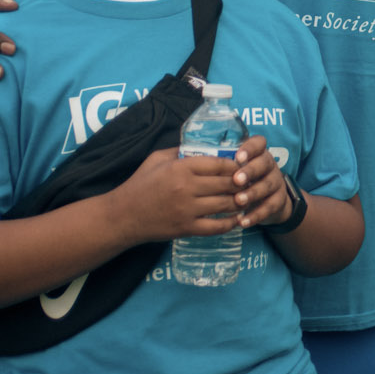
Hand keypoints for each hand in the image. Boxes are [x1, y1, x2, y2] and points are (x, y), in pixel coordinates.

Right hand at [107, 148, 241, 244]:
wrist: (122, 215)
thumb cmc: (139, 184)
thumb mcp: (157, 159)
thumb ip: (180, 151)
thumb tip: (203, 145)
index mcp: (181, 168)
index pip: (220, 164)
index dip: (237, 165)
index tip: (244, 165)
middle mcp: (187, 188)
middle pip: (227, 183)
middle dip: (243, 182)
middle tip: (251, 182)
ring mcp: (188, 210)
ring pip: (226, 204)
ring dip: (240, 201)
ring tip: (248, 198)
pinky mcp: (186, 228)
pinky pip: (216, 227)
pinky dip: (231, 223)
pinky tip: (237, 219)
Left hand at [226, 136, 290, 228]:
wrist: (268, 199)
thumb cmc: (243, 180)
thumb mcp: (235, 169)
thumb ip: (219, 165)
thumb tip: (187, 160)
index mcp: (257, 153)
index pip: (258, 143)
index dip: (250, 148)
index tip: (238, 157)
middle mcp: (269, 165)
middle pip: (264, 163)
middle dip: (250, 171)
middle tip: (236, 180)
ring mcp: (276, 182)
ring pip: (268, 185)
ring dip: (252, 193)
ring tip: (238, 201)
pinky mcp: (279, 200)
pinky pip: (270, 207)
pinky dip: (256, 215)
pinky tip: (243, 221)